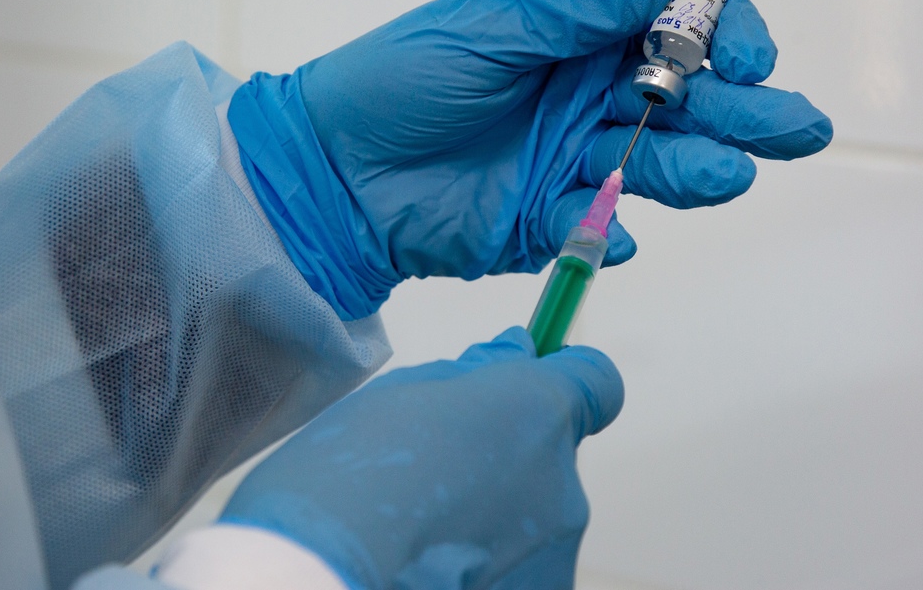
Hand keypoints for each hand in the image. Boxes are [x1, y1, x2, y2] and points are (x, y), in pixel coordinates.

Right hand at [219, 328, 623, 588]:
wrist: (326, 578)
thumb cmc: (347, 480)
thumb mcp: (401, 396)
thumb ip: (472, 377)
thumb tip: (515, 355)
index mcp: (535, 410)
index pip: (596, 382)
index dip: (566, 380)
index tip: (529, 386)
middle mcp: (564, 480)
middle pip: (549, 458)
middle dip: (504, 462)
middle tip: (430, 482)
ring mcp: (556, 552)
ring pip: (532, 521)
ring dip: (491, 524)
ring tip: (419, 538)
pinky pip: (519, 570)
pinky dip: (486, 571)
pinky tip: (430, 572)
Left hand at [229, 0, 831, 318]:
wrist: (328, 169)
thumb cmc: (397, 80)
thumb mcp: (491, 29)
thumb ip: (586, 7)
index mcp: (578, 40)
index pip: (677, 30)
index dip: (723, 37)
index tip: (747, 57)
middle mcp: (586, 100)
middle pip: (688, 104)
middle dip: (747, 114)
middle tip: (801, 128)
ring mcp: (570, 165)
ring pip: (654, 168)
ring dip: (695, 171)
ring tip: (727, 175)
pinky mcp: (544, 225)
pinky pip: (592, 232)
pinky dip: (607, 235)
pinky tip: (614, 234)